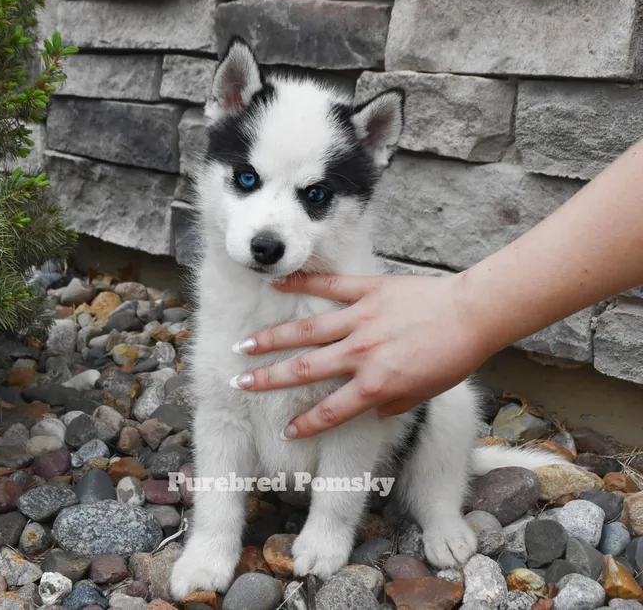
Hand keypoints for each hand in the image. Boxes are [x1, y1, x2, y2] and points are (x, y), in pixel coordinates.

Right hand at [230, 272, 492, 438]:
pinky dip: (302, 284)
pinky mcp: (368, 291)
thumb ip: (391, 405)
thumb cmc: (452, 357)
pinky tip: (276, 284)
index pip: (331, 410)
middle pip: (304, 370)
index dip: (306, 424)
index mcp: (376, 384)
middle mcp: (361, 353)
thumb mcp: (423, 394)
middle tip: (240, 383)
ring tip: (245, 345)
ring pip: (307, 331)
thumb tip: (368, 410)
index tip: (285, 430)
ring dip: (272, 339)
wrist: (473, 314)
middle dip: (269, 379)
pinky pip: (329, 286)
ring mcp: (361, 319)